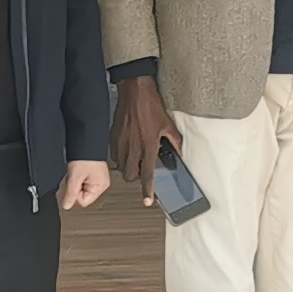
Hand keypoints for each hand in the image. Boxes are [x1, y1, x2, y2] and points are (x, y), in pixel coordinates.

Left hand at [59, 159, 111, 211]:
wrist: (87, 142)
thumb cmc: (85, 157)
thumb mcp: (75, 177)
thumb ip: (71, 193)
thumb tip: (66, 206)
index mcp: (100, 186)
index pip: (83, 201)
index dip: (74, 196)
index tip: (68, 188)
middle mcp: (101, 185)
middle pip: (82, 196)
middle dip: (73, 190)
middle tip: (69, 180)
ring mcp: (97, 180)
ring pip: (81, 190)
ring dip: (74, 185)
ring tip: (73, 174)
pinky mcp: (93, 175)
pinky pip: (82, 184)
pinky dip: (76, 180)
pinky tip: (75, 173)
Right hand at [109, 73, 182, 190]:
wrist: (134, 91)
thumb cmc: (150, 105)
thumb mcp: (168, 124)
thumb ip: (175, 141)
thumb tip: (180, 153)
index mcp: (148, 145)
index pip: (147, 174)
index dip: (148, 190)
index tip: (148, 200)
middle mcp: (133, 147)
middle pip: (131, 175)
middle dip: (136, 177)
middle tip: (142, 171)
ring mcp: (121, 143)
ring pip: (121, 167)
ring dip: (128, 168)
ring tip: (135, 159)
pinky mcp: (113, 138)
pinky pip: (114, 155)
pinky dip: (120, 157)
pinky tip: (127, 149)